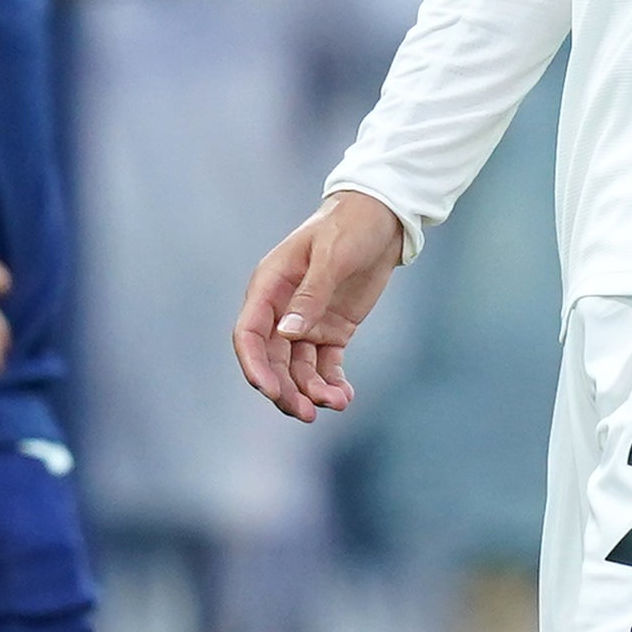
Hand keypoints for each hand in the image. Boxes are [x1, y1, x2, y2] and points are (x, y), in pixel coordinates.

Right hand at [231, 189, 405, 421]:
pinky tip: (345, 396)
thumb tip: (287, 332)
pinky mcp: (331, 331)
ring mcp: (306, 322)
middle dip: (286, 390)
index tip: (270, 391)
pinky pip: (325, 365)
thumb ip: (311, 294)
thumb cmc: (350, 226)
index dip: (254, 366)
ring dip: (312, 391)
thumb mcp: (332, 256)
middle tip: (308, 414)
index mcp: (269, 286)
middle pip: (272, 361)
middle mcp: (281, 309)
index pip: (249, 334)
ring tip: (337, 404)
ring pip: (298, 369)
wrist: (381, 217)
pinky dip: (333, 384)